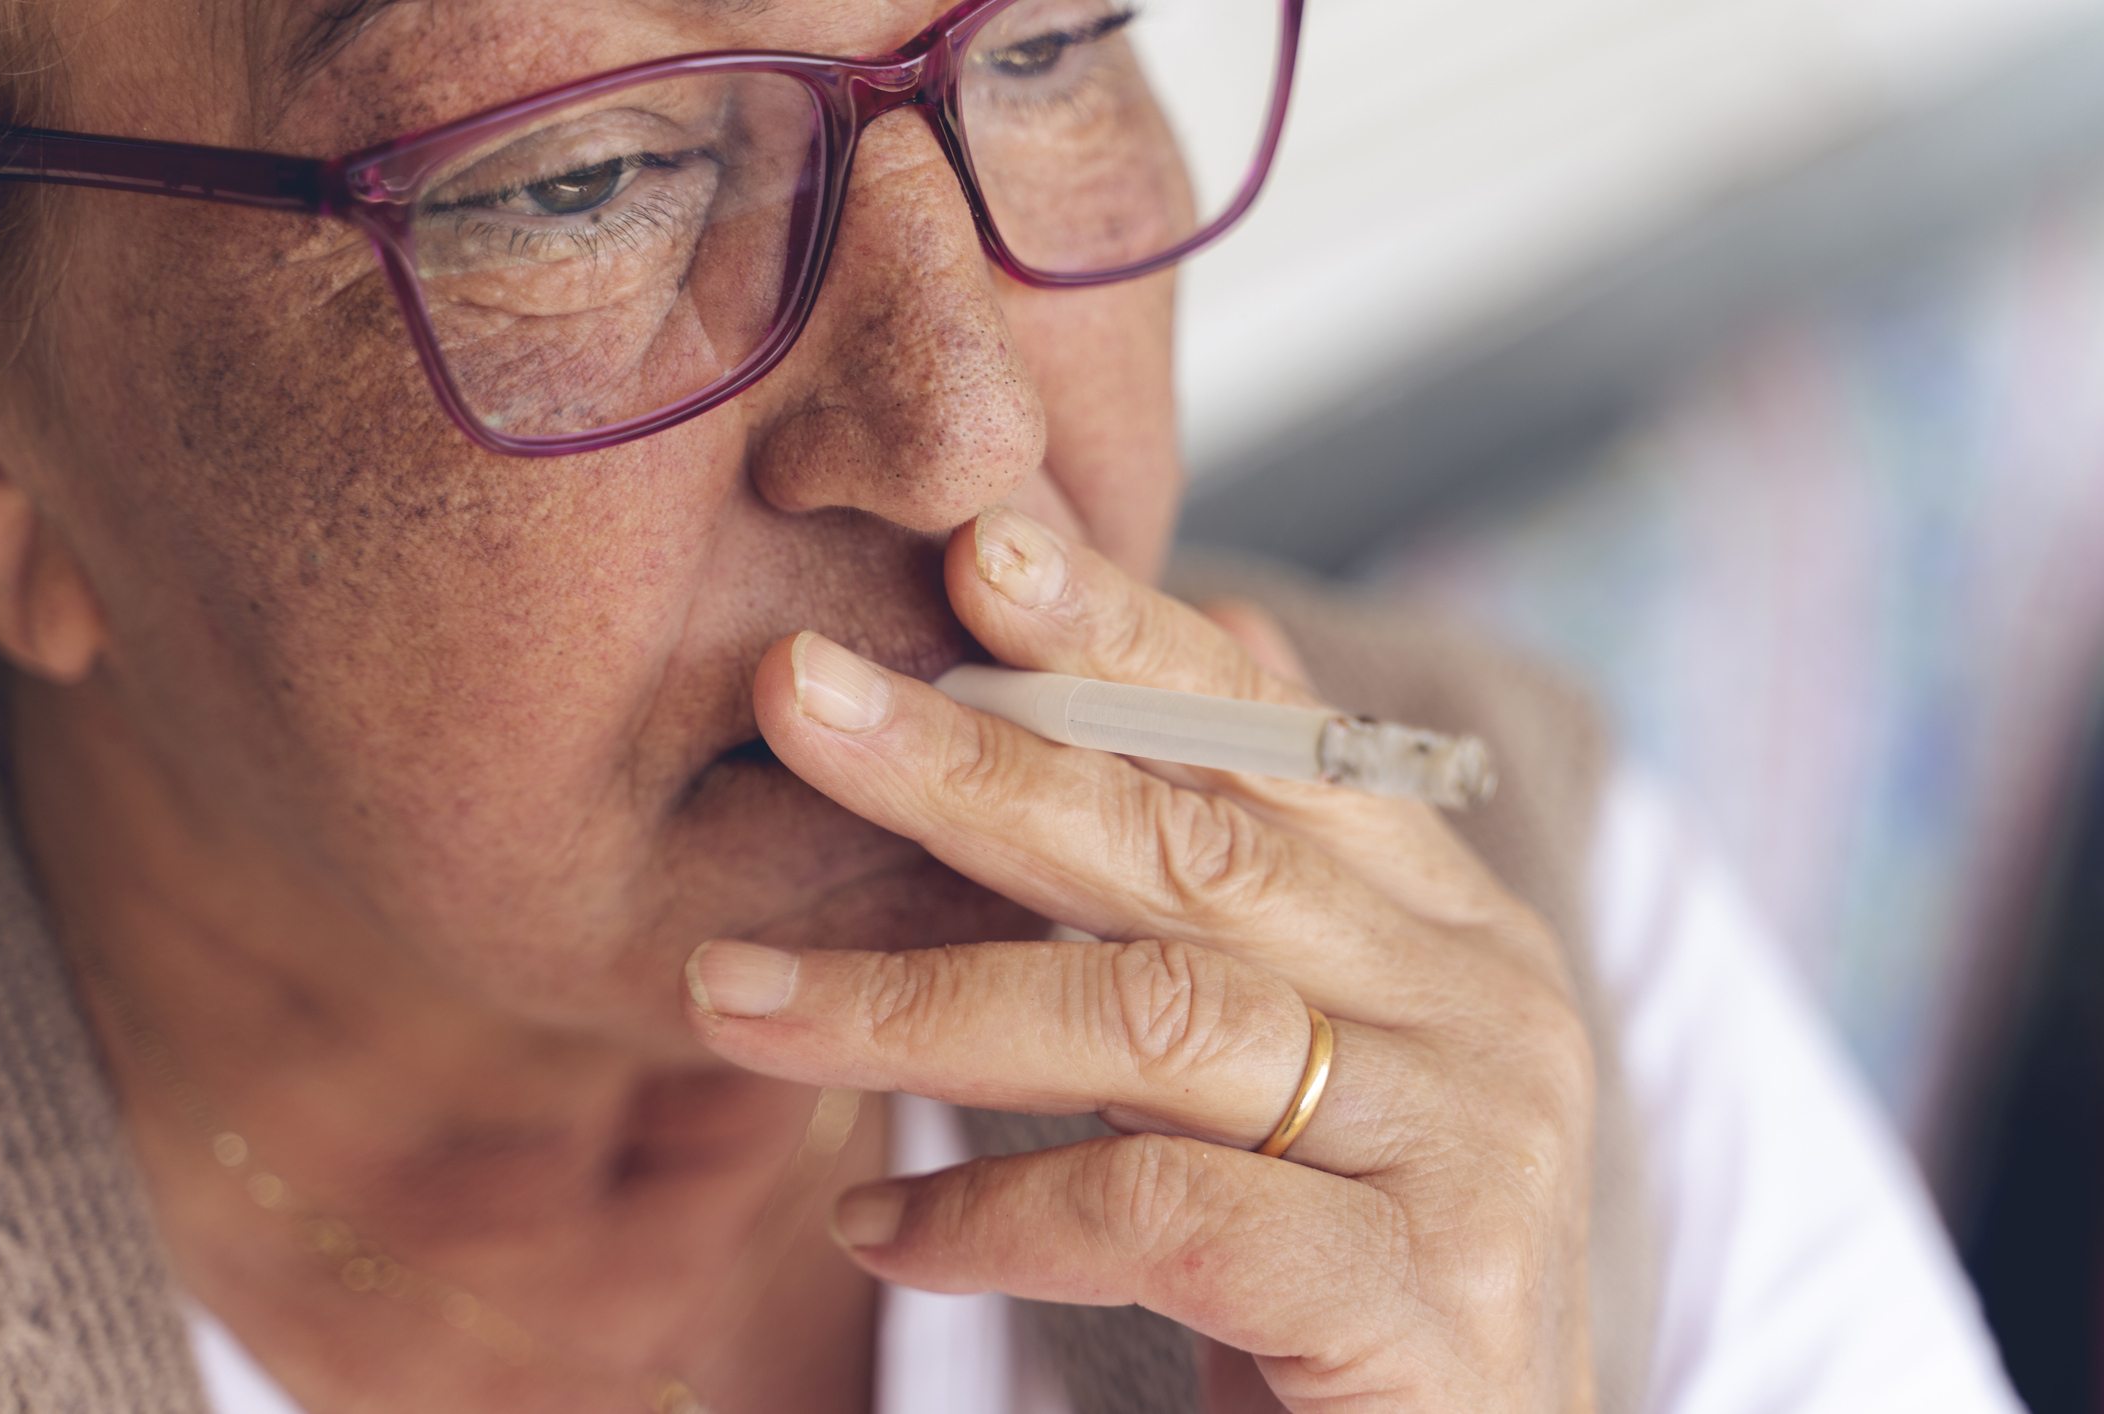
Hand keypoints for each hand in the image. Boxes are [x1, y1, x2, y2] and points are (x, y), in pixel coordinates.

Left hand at [686, 507, 1596, 1412]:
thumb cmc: (1359, 1278)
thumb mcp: (1322, 1053)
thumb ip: (1275, 867)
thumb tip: (1240, 629)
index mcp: (1451, 927)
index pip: (1270, 745)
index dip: (1122, 643)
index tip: (969, 554)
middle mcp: (1484, 1009)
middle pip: (1196, 848)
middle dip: (977, 765)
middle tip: (795, 692)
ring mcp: (1471, 1149)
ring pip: (1155, 1014)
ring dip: (916, 1000)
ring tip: (733, 992)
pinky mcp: (1425, 1302)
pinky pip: (1165, 1210)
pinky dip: (997, 1209)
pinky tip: (876, 1226)